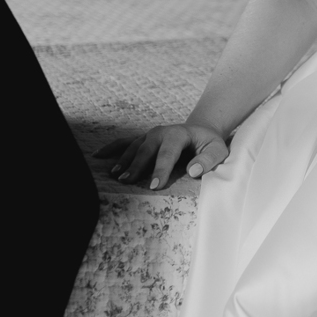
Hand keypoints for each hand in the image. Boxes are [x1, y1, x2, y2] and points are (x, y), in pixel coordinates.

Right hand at [99, 123, 228, 189]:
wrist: (201, 130)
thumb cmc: (209, 144)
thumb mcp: (218, 150)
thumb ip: (208, 160)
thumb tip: (193, 171)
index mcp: (178, 134)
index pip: (168, 153)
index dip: (161, 169)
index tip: (154, 186)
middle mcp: (161, 132)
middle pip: (146, 149)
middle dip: (136, 165)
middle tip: (127, 181)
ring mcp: (149, 135)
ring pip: (133, 147)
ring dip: (123, 160)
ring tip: (116, 175)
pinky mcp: (142, 139)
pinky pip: (124, 143)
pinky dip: (111, 148)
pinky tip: (97, 156)